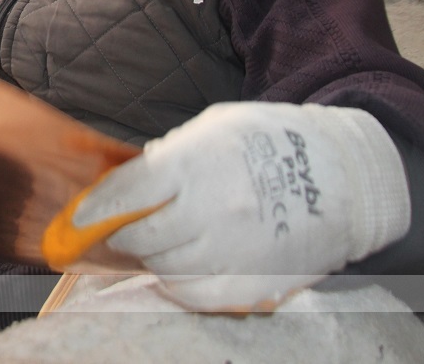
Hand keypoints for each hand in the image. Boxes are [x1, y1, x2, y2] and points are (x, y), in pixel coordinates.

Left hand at [66, 102, 410, 310]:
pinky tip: (187, 264)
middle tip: (129, 225)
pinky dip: (179, 284)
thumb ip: (167, 156)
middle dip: (126, 232)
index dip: (95, 209)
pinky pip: (193, 296)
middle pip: (141, 236)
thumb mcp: (214, 127)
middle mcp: (210, 210)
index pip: (126, 193)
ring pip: (164, 267)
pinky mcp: (251, 284)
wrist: (346, 176)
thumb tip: (124, 184)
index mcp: (196, 164)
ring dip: (155, 254)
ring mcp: (232, 252)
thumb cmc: (273, 141)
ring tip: (170, 237)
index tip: (77, 218)